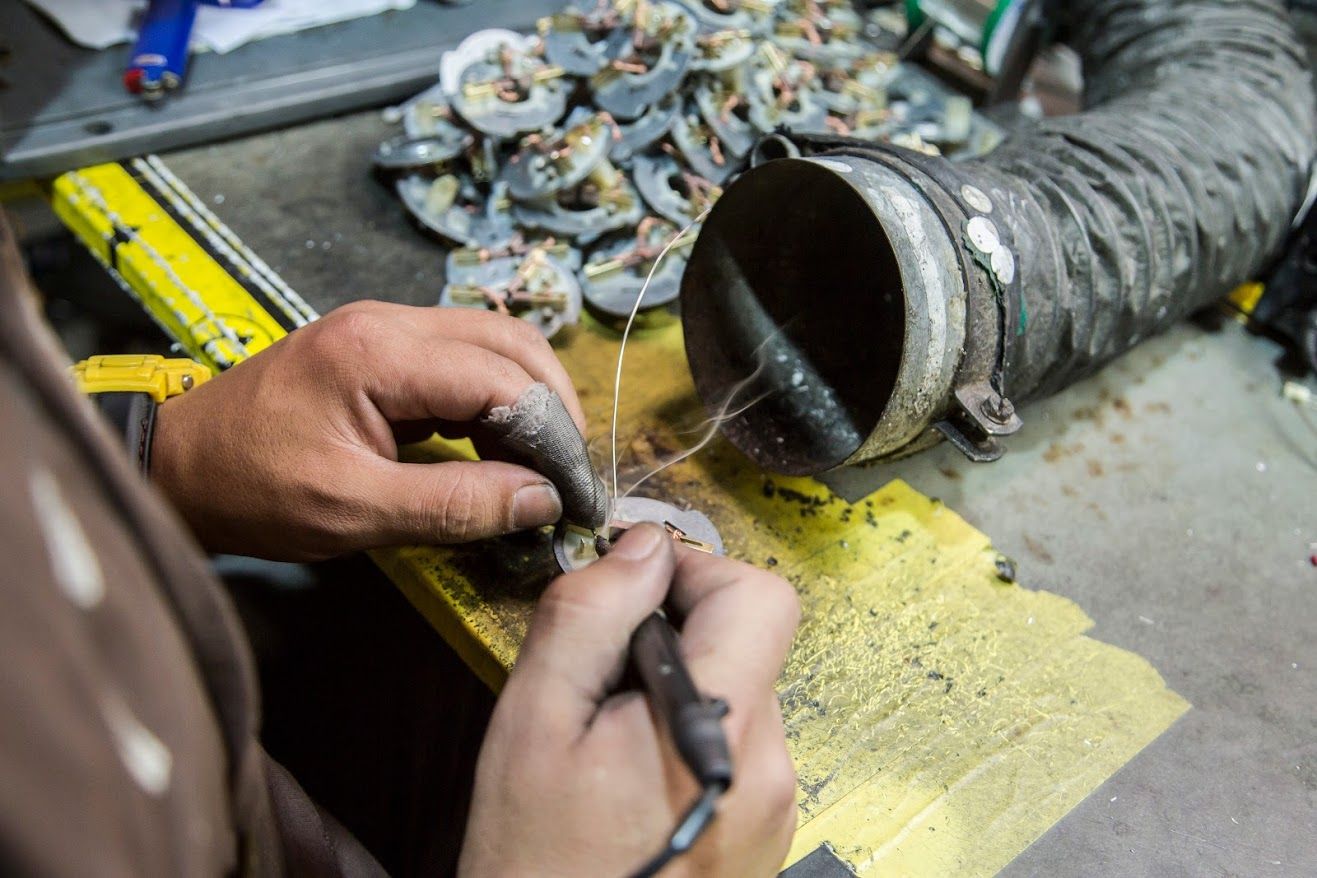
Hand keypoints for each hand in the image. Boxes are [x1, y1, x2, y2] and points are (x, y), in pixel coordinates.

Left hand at [152, 300, 588, 560]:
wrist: (176, 467)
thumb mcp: (352, 511)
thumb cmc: (250, 490)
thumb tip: (542, 500)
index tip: (574, 493)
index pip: (502, 377)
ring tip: (542, 466)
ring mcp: (385, 327)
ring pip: (495, 343)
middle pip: (512, 342)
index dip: (552, 435)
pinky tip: (500, 448)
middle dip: (555, 408)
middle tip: (569, 477)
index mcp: (379, 353)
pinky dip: (496, 399)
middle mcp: (390, 320)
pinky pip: (463, 358)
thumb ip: (455, 505)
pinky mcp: (382, 347)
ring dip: (530, 399)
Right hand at [459, 524, 800, 877]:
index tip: (633, 587)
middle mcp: (771, 767)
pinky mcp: (761, 836)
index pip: (761, 595)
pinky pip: (735, 747)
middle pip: (748, 643)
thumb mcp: (536, 725)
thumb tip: (642, 548)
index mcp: (724, 728)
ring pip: (737, 693)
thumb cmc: (535, 868)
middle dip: (674, 633)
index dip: (696, 570)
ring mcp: (773, 808)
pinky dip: (685, 735)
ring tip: (604, 741)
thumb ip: (590, 617)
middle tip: (597, 674)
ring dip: (675, 687)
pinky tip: (627, 780)